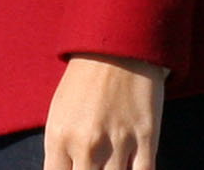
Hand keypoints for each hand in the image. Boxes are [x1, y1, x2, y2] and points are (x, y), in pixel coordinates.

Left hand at [44, 54, 164, 169]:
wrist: (116, 45)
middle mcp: (86, 144)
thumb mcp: (60, 112)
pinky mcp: (146, 139)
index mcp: (58, 136)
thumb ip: (61, 151)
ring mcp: (117, 143)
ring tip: (111, 164)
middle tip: (95, 165)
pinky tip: (132, 167)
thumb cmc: (83, 80)